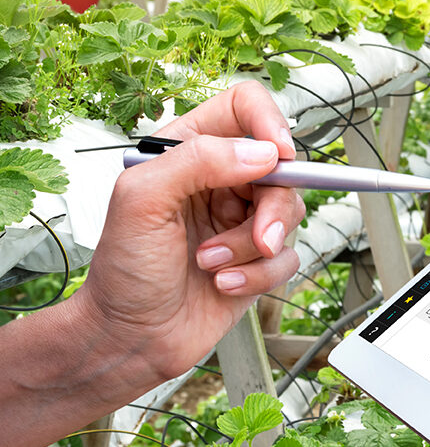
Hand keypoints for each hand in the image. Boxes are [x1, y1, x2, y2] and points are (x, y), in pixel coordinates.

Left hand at [74, 81, 304, 386]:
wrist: (130, 338)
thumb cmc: (123, 272)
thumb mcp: (141, 201)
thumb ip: (197, 161)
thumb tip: (261, 153)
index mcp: (188, 150)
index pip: (244, 108)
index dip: (269, 123)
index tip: (278, 155)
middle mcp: (221, 180)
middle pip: (281, 167)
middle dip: (272, 208)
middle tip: (259, 237)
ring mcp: (241, 219)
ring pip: (289, 213)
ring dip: (253, 246)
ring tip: (214, 265)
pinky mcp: (257, 258)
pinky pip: (288, 256)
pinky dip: (259, 275)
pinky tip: (224, 285)